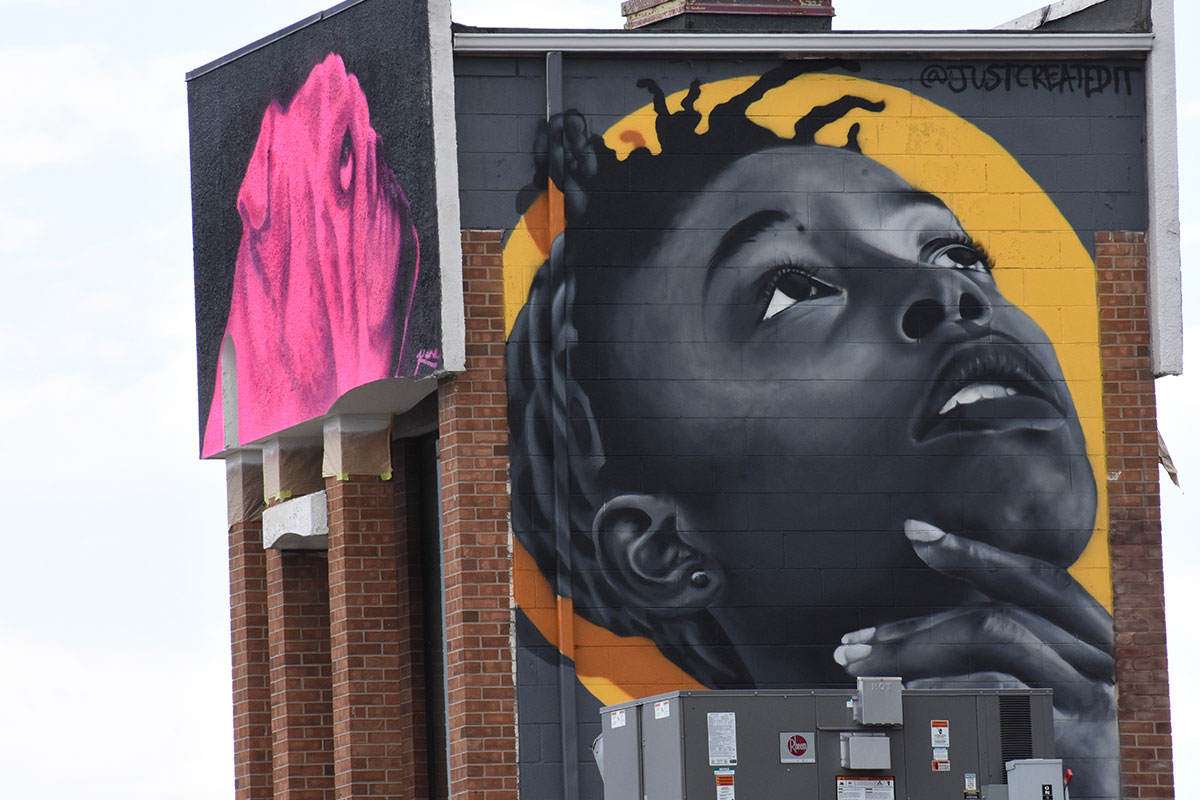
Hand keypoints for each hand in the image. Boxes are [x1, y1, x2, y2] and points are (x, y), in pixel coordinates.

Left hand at [834, 520, 1117, 798]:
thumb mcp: (1064, 693)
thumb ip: (1017, 653)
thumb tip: (919, 630)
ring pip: (993, 638)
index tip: (916, 531)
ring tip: (860, 673)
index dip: (976, 552)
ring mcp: (1096, 699)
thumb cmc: (1083, 755)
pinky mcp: (1077, 739)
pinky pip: (996, 692)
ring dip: (913, 651)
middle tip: (851, 647)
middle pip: (997, 616)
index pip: (1040, 580)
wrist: (1130, 798)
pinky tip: (901, 694)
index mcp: (1104, 643)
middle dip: (914, 628)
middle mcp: (1108, 661)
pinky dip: (942, 686)